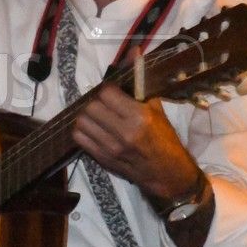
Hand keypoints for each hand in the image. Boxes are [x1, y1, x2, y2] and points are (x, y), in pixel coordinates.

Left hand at [72, 84, 198, 199]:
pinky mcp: (102, 159)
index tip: (113, 92)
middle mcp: (123, 132)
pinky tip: (93, 129)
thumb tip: (128, 73)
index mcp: (139, 117)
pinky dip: (83, 130)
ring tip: (97, 117)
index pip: (106, 93)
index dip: (108, 89)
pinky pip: (79, 138)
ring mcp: (110, 147)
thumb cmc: (165, 140)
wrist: (167, 173)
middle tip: (104, 105)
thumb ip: (141, 94)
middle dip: (97, 102)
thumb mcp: (158, 113)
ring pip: (82, 122)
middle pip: (91, 107)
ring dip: (88, 116)